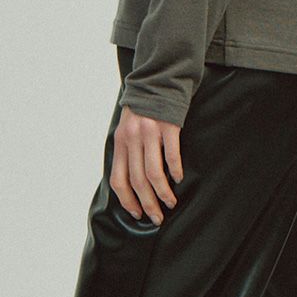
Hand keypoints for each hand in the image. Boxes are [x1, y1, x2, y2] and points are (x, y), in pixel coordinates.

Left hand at [111, 105, 182, 225]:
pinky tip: (178, 178)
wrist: (158, 79)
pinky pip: (171, 155)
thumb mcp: (127, 128)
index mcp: (120, 141)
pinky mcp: (168, 125)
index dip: (127, 200)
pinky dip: (175, 170)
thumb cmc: (144, 109)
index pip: (118, 179)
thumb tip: (132, 183)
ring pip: (154, 173)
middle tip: (157, 218)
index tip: (137, 213)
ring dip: (162, 193)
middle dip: (148, 203)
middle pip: (138, 180)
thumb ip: (127, 151)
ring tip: (170, 203)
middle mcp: (133, 138)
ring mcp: (150, 131)